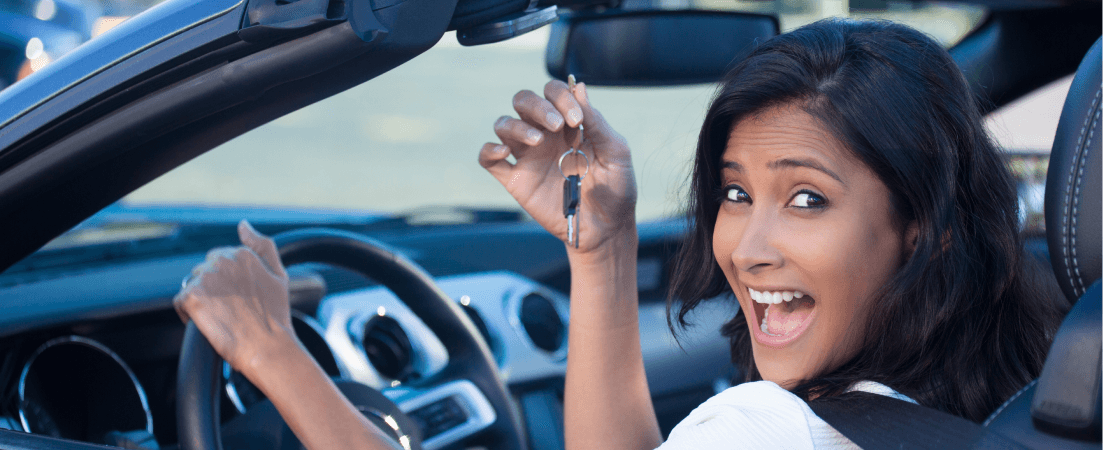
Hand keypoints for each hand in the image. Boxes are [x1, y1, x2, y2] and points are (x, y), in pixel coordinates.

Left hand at [174, 220, 294, 376]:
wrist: (268, 347)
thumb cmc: (275, 315)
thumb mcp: (278, 274)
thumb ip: (262, 244)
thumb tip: (243, 225)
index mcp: (242, 253)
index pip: (219, 260)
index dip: (227, 282)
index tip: (238, 299)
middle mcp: (222, 261)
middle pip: (203, 271)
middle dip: (212, 289)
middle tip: (230, 310)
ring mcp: (206, 278)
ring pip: (192, 285)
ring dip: (201, 300)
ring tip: (220, 317)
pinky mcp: (192, 297)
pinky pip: (180, 302)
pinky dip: (189, 314)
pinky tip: (207, 324)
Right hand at [479, 80, 636, 253]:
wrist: (606, 228)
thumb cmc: (615, 188)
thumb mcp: (616, 152)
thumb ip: (597, 121)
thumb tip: (579, 86)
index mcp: (569, 123)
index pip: (553, 92)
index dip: (561, 97)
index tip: (576, 120)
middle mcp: (545, 135)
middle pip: (523, 101)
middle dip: (536, 106)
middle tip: (556, 125)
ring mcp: (528, 156)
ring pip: (504, 125)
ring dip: (516, 126)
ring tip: (537, 141)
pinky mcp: (516, 180)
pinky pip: (489, 159)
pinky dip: (489, 150)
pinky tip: (503, 152)